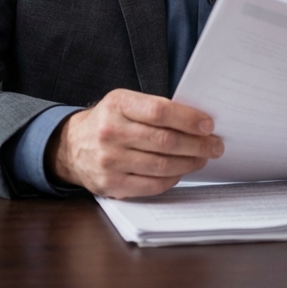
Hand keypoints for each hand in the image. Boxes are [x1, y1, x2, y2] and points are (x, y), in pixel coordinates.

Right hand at [48, 88, 223, 198]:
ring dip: (189, 162)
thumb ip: (154, 109)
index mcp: (117, 104)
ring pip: (161, 165)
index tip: (208, 124)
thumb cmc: (109, 121)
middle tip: (215, 145)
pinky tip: (181, 171)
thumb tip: (197, 122)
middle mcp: (110, 132)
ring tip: (203, 158)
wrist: (71, 147)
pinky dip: (172, 178)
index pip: (159, 111)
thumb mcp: (124, 103)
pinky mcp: (110, 184)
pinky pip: (151, 184)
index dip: (188, 119)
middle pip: (164, 141)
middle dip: (197, 144)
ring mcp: (109, 161)